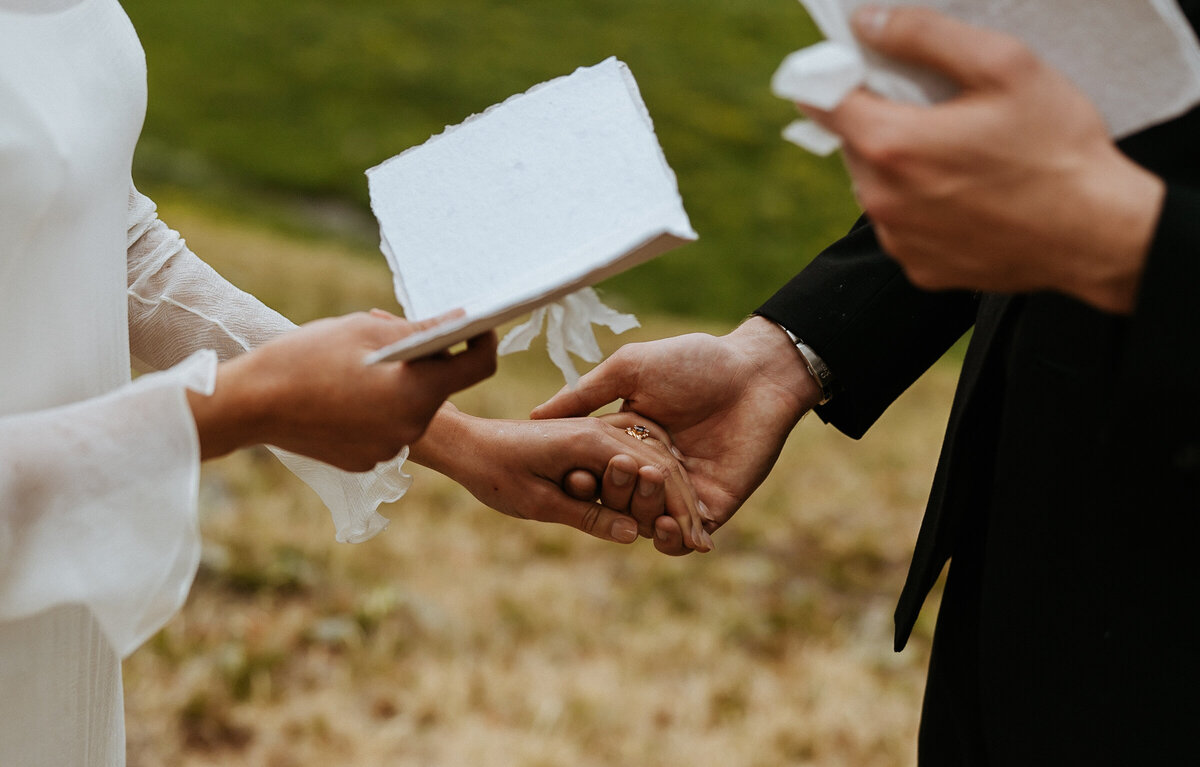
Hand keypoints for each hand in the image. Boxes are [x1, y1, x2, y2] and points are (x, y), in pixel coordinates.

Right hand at [190, 309, 496, 469]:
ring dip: (397, 385)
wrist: (248, 404)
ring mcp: (389, 449)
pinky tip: (339, 395)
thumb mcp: (365, 330)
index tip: (474, 324)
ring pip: (411, 406)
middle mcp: (412, 427)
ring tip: (354, 367)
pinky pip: (385, 427)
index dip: (483, 340)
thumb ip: (421, 329)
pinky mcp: (366, 461)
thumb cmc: (306, 358)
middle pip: (439, 386)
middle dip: (424, 361)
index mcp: (418, 392)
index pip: (480, 366)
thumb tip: (462, 322)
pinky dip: (374, 409)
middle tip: (385, 339)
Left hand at [409, 405, 710, 549]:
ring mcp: (598, 429)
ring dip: (673, 491)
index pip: (654, 474)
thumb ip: (587, 516)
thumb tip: (632, 533)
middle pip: (661, 464)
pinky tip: (663, 503)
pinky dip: (654, 477)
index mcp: (591, 442)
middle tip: (703, 541)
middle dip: (684, 502)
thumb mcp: (537, 503)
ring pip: (653, 457)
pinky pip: (635, 452)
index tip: (697, 542)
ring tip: (691, 527)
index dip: (678, 510)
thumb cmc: (493, 473)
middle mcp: (601, 430)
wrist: (466, 442)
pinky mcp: (591, 436)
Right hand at [533, 316, 819, 553]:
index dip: (579, 480)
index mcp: (630, 440)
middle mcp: (653, 469)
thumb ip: (584, 394)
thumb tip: (535, 416)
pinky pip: (685, 537)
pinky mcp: (714, 505)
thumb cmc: (694, 362)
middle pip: (618, 502)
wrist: (755, 373)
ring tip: (638, 506)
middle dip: (610, 499)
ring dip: (638, 521)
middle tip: (616, 479)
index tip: (569, 477)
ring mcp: (683, 490)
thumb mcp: (629, 370)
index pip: (595, 473)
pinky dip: (670, 541)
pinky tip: (663, 526)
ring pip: (647, 524)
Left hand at [801, 5, 1164, 314]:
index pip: (822, 101)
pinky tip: (967, 197)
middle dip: (881, 123)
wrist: (1099, 234)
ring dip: (900, 168)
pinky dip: (921, 209)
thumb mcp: (1003, 66)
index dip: (834, 77)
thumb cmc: (1058, 149)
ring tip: (958, 158)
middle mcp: (882, 200)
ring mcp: (899, 240)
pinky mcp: (919, 269)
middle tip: (935, 112)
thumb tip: (869, 22)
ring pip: (875, 188)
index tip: (853, 68)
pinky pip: (901, 227)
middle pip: (852, 145)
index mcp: (891, 145)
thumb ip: (925, 36)